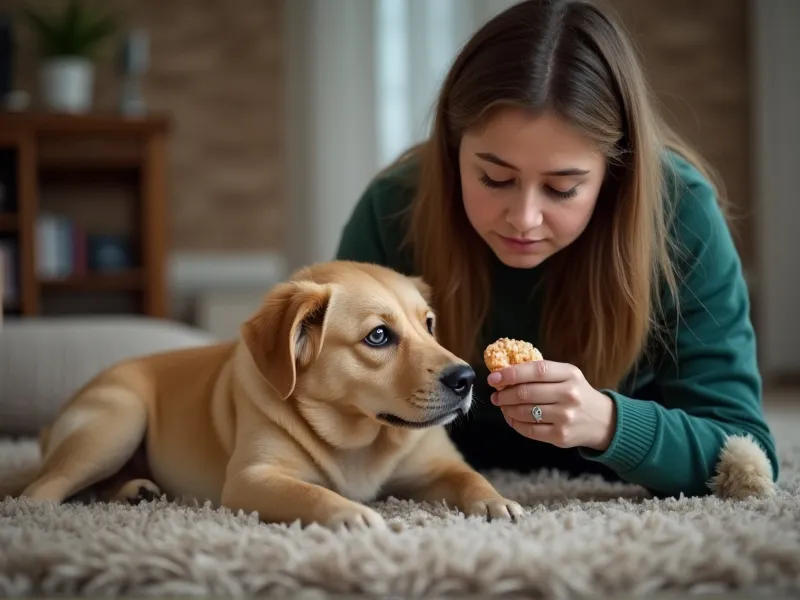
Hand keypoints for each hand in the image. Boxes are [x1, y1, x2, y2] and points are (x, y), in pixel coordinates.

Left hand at [488, 360, 616, 450]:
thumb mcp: (566, 375)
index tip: (494, 378)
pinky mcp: (560, 436)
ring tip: (502, 406)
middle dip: (504, 394)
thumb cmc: (576, 393)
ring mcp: (565, 417)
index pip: (536, 370)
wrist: (603, 421)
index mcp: (570, 374)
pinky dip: (515, 423)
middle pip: (526, 393)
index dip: (511, 373)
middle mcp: (569, 395)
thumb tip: (504, 372)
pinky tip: (512, 418)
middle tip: (496, 395)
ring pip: (524, 412)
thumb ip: (540, 372)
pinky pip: (529, 430)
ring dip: (507, 409)